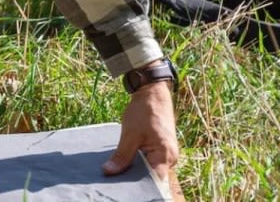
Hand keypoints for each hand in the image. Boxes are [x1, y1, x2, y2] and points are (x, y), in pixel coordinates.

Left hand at [103, 79, 182, 200]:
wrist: (152, 92)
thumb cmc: (144, 111)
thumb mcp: (130, 134)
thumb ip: (121, 156)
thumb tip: (109, 172)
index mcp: (166, 155)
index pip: (154, 181)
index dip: (138, 186)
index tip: (122, 187)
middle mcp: (170, 158)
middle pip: (151, 177)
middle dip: (133, 179)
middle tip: (114, 180)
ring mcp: (166, 154)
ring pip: (149, 169)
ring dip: (134, 170)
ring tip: (117, 173)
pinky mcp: (160, 149)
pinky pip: (148, 161)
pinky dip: (137, 162)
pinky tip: (123, 164)